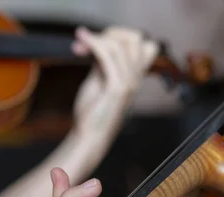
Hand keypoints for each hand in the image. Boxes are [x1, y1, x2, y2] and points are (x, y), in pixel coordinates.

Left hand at [71, 26, 158, 142]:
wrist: (91, 135)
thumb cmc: (94, 112)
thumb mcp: (100, 80)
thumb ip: (103, 62)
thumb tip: (98, 41)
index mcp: (135, 76)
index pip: (144, 44)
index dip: (122, 37)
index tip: (99, 43)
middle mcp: (136, 78)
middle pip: (134, 38)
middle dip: (109, 34)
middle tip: (87, 43)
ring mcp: (129, 83)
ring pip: (118, 44)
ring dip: (95, 40)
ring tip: (79, 46)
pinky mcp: (117, 88)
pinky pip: (107, 55)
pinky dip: (92, 44)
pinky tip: (79, 45)